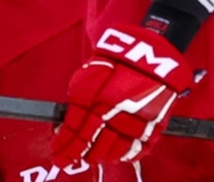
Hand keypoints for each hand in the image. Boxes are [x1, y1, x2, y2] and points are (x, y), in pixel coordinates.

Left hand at [52, 23, 194, 166]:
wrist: (147, 55)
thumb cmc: (113, 62)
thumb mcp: (86, 78)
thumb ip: (76, 104)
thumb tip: (64, 126)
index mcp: (98, 99)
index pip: (76, 131)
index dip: (65, 145)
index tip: (57, 154)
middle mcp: (117, 113)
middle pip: (95, 144)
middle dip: (80, 154)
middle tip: (70, 158)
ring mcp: (138, 120)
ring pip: (116, 151)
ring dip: (101, 156)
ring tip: (91, 157)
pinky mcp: (156, 124)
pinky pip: (140, 149)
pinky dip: (126, 155)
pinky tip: (116, 155)